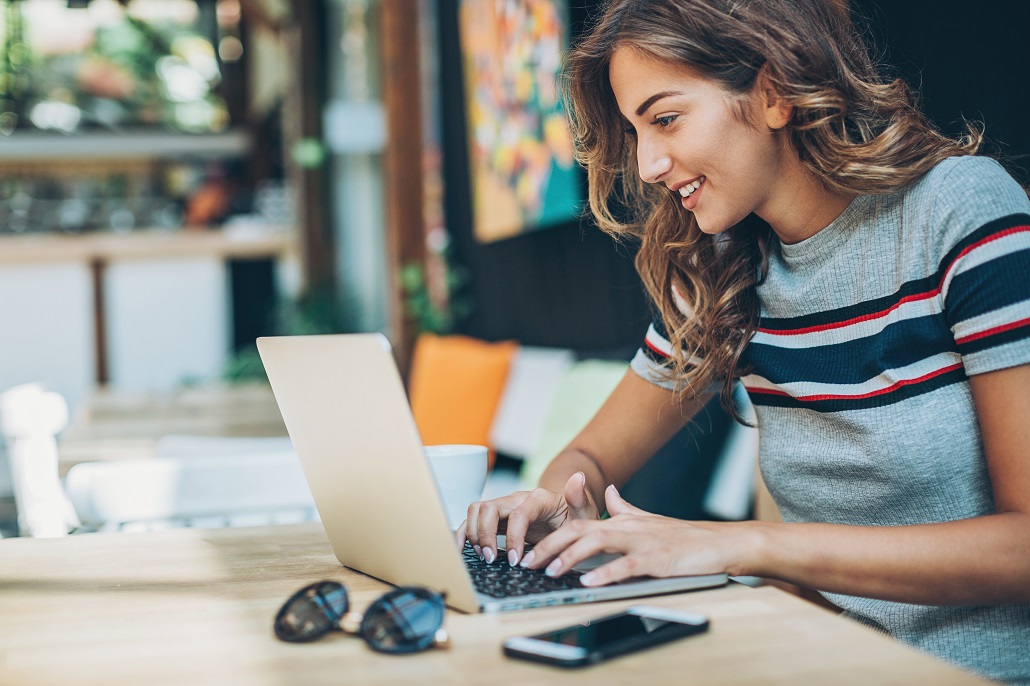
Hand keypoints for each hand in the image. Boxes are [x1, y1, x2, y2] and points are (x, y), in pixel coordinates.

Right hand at [456, 471, 599, 565]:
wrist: (570, 517)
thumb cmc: (576, 518)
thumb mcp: (585, 513)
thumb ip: (580, 498)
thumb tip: (579, 476)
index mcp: (538, 498)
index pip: (518, 513)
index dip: (513, 537)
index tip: (517, 560)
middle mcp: (517, 499)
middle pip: (489, 507)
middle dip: (485, 534)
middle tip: (492, 559)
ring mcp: (505, 507)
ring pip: (477, 510)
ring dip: (474, 533)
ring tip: (484, 556)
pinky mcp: (497, 518)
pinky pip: (474, 520)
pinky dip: (464, 533)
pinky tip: (464, 550)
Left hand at [520, 484, 753, 584]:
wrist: (721, 543)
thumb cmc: (685, 537)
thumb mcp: (650, 520)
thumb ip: (625, 508)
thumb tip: (609, 492)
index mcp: (623, 521)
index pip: (579, 524)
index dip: (552, 537)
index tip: (531, 551)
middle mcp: (628, 527)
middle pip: (580, 531)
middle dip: (550, 546)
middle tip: (529, 562)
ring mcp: (643, 542)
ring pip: (598, 543)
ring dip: (571, 557)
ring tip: (551, 571)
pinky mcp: (658, 559)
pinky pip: (627, 565)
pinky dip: (606, 573)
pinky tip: (589, 581)